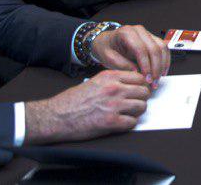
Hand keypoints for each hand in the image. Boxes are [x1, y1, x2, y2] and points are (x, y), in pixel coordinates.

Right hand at [24, 70, 152, 143]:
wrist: (56, 116)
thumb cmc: (71, 101)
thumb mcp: (94, 81)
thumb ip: (113, 80)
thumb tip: (130, 84)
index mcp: (110, 77)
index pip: (139, 77)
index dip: (140, 85)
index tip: (138, 91)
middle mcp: (114, 89)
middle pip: (144, 92)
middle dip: (141, 98)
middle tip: (134, 104)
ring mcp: (114, 105)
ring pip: (141, 106)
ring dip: (136, 112)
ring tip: (127, 114)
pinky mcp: (111, 122)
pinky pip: (132, 122)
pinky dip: (129, 124)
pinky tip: (121, 123)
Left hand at [89, 25, 170, 85]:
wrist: (106, 42)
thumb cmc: (106, 48)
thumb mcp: (108, 58)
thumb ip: (122, 65)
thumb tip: (137, 72)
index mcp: (127, 33)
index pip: (141, 49)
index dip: (146, 65)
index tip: (146, 78)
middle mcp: (139, 31)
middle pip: (154, 48)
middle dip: (156, 68)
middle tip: (153, 82)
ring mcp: (147, 34)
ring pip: (162, 48)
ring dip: (162, 65)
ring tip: (157, 79)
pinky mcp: (152, 39)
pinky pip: (164, 49)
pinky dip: (165, 61)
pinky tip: (162, 71)